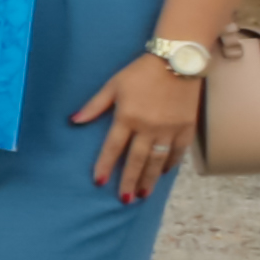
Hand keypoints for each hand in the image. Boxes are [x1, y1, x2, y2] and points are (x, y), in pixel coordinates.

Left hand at [71, 52, 193, 201]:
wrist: (177, 60)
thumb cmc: (141, 72)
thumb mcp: (113, 85)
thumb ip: (94, 106)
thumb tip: (73, 121)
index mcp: (127, 117)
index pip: (113, 148)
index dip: (105, 166)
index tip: (100, 182)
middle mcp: (148, 127)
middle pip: (137, 160)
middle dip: (130, 181)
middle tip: (125, 199)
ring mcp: (169, 129)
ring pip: (158, 160)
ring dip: (150, 178)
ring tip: (143, 193)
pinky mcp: (186, 127)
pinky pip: (177, 151)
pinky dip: (170, 164)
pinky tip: (163, 173)